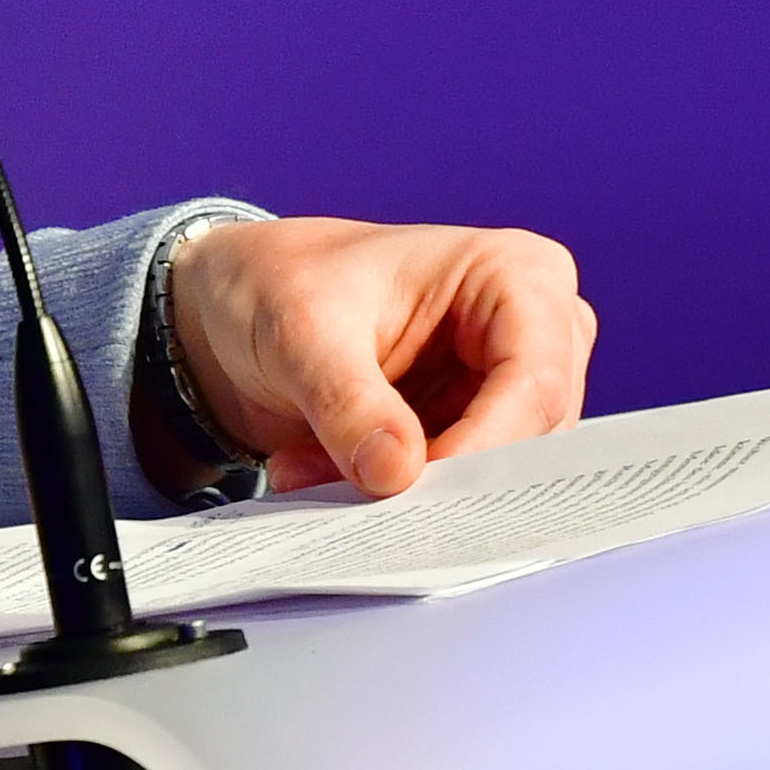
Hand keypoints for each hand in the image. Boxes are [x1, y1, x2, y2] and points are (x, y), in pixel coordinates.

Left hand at [167, 216, 592, 498]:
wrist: (233, 307)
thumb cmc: (280, 282)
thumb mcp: (299, 328)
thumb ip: (349, 401)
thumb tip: (397, 473)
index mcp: (515, 273)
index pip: (535, 380)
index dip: (486, 444)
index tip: (413, 486)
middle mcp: (533, 332)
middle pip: (529, 437)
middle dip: (440, 476)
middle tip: (357, 495)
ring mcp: (507, 388)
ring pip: (492, 476)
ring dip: (402, 490)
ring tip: (311, 468)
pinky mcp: (471, 434)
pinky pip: (454, 491)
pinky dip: (385, 495)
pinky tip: (316, 475)